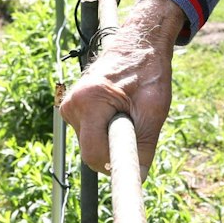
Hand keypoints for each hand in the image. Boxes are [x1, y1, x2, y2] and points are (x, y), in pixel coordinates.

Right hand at [58, 0, 184, 177]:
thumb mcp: (154, 111)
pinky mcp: (71, 107)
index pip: (93, 154)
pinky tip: (116, 111)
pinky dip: (104, 131)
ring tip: (126, 112)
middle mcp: (73, 103)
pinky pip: (89, 135)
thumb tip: (137, 178)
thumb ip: (144, 147)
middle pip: (91, 151)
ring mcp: (69, 105)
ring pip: (90, 145)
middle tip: (134, 124)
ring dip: (110, 139)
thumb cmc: (149, 72)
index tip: (130, 164)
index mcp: (90, 100)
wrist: (139, 44)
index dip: (114, 164)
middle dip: (114, 149)